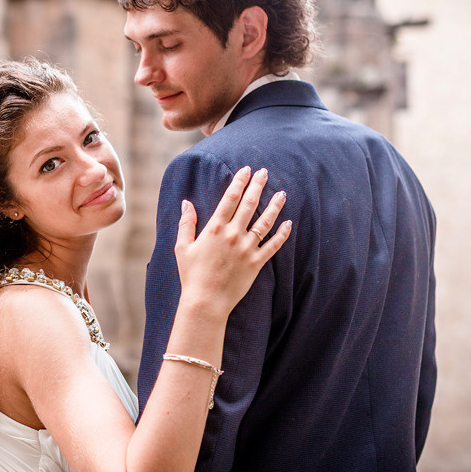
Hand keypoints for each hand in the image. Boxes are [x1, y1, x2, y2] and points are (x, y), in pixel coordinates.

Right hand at [174, 167, 290, 318]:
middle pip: (249, 204)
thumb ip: (186, 223)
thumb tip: (186, 203)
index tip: (246, 170)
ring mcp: (247, 248)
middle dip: (258, 186)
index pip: (230, 198)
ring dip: (274, 205)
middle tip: (265, 172)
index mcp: (214, 228)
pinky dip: (282, 233)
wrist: (206, 301)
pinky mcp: (256, 262)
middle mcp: (233, 235)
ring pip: (265, 221)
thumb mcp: (182, 247)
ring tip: (282, 192)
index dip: (239, 182)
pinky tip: (288, 223)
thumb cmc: (191, 275)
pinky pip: (273, 245)